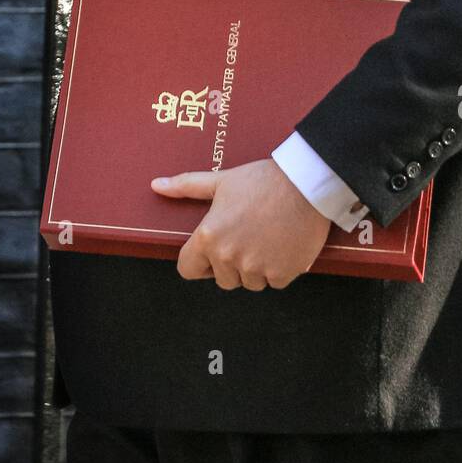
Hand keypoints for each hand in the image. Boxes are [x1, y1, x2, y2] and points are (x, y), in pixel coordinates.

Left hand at [151, 158, 331, 290]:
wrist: (305, 182)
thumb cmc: (262, 179)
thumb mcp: (221, 180)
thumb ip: (186, 186)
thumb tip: (156, 185)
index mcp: (208, 237)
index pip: (188, 270)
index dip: (199, 261)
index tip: (212, 251)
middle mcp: (228, 257)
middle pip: (222, 278)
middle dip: (232, 263)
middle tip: (247, 235)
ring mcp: (256, 268)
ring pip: (250, 282)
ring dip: (257, 268)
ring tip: (267, 237)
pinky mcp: (282, 274)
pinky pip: (274, 281)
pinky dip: (280, 268)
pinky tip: (284, 244)